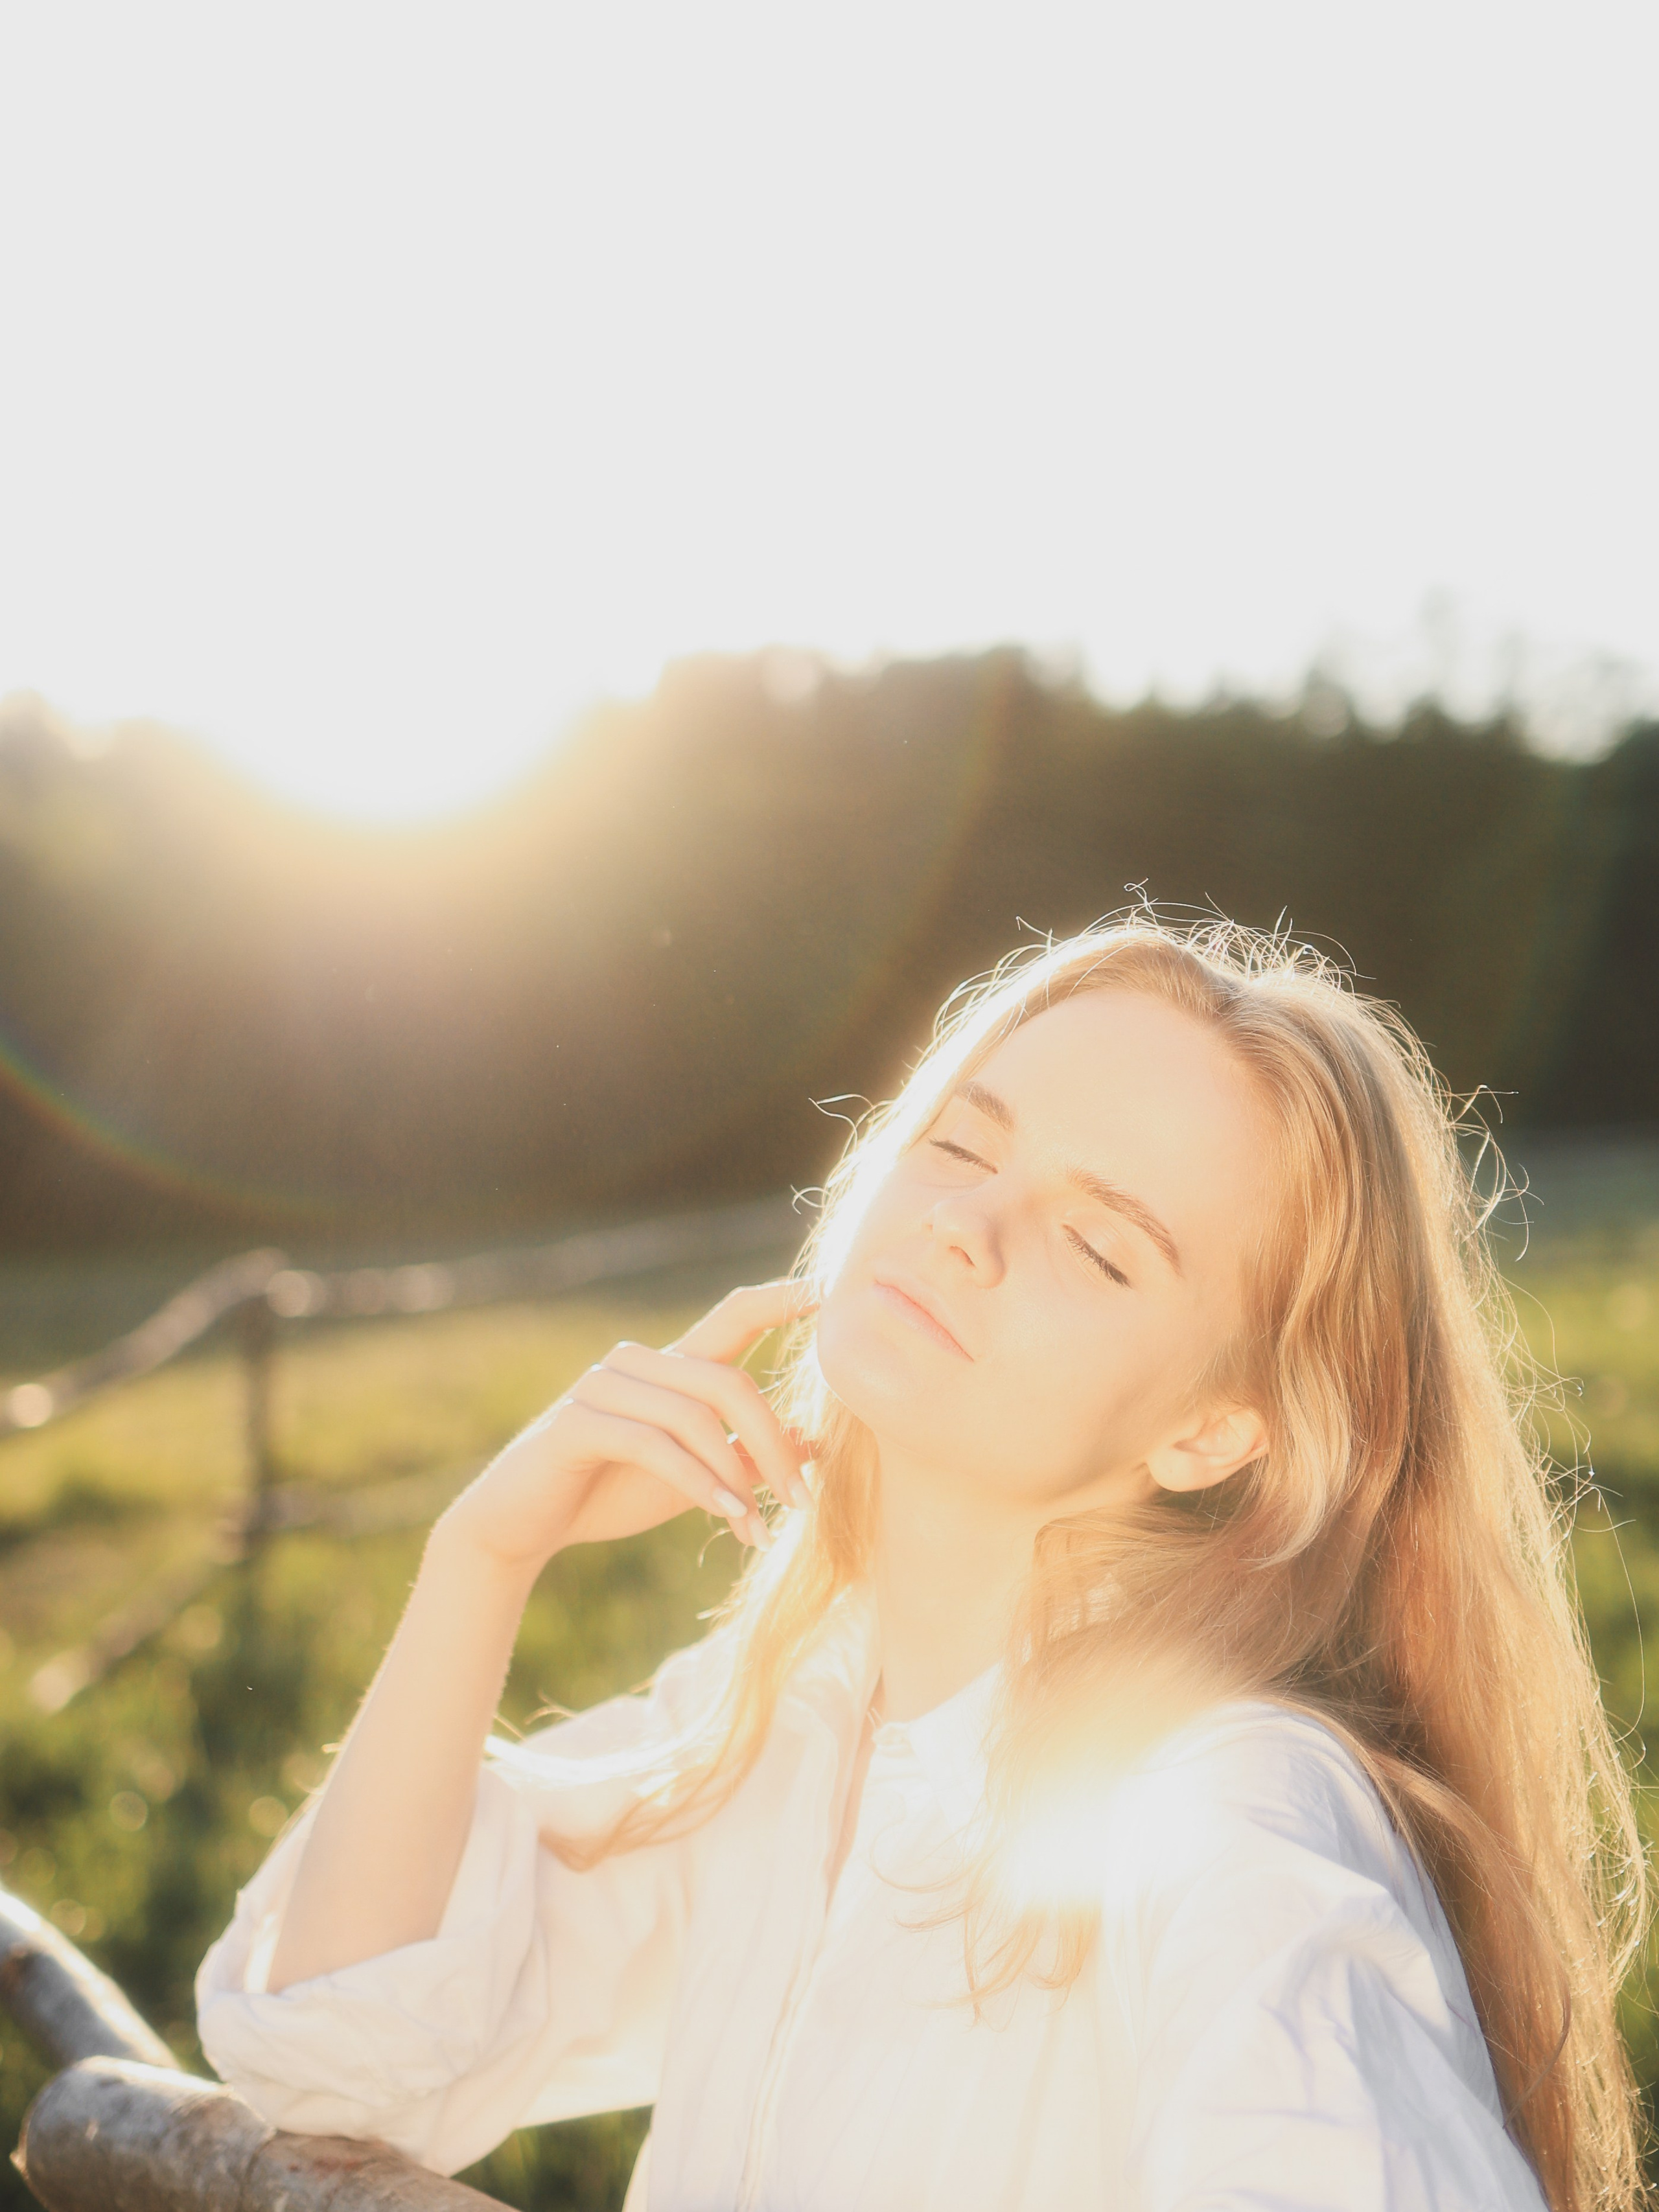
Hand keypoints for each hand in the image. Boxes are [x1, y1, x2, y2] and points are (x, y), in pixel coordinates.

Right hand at [432, 1279, 816, 1575]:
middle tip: (800, 1500)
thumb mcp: (694, 1478)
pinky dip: (698, 1483)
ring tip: (758, 1528)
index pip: (731, 1316)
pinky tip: (727, 1515)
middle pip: (727, 1383)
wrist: (522, 1526)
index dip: (777, 1300)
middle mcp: (636, 1362)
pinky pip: (654, 1446)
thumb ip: (742, 1454)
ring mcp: (602, 1386)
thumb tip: (812, 1439)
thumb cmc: (610, 1494)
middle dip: (772, 1445)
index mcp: (668, 1365)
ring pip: (695, 1416)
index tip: (827, 1292)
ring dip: (738, 1477)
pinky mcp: (576, 1423)